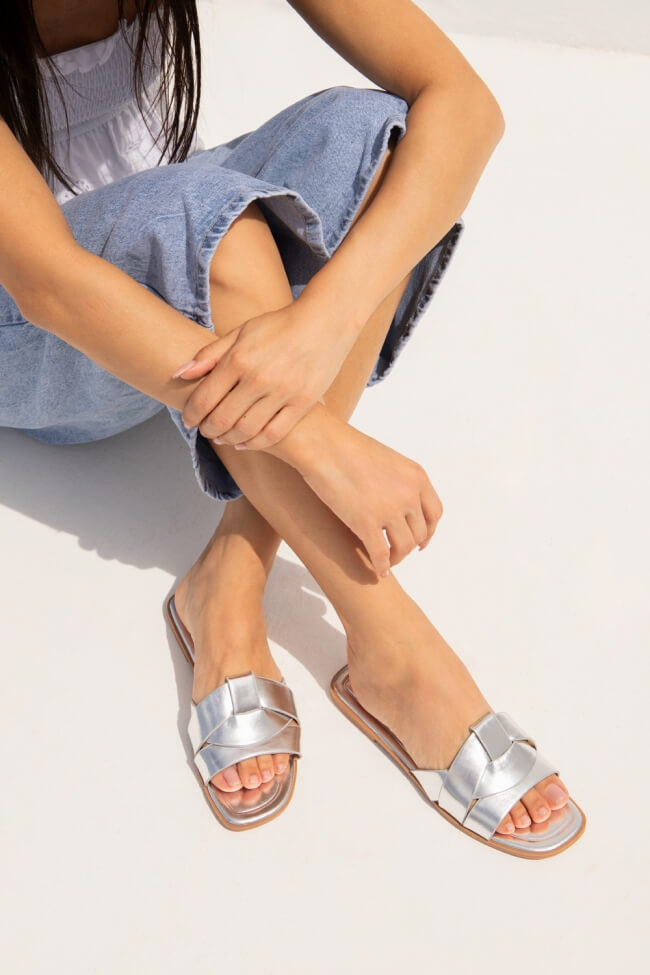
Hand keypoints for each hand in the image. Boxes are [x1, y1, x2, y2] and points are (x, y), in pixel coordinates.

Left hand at [173, 301, 357, 448]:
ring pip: (245, 430)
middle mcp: (259, 378)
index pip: (204, 398)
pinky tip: (244, 442)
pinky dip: (254, 443)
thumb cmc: (279, 326)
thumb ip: (209, 354)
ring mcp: (282, 393)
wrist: (325, 322)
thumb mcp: (241, 332)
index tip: (188, 420)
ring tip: (222, 436)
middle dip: (207, 429)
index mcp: (239, 359)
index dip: (191, 415)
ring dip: (228, 438)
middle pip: (222, 419)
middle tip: (204, 430)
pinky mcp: (302, 404)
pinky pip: (273, 433)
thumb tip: (179, 374)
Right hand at [297, 413, 442, 576]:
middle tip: (398, 551)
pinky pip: (381, 555)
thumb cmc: (346, 447)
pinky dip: (382, 567)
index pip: (434, 513)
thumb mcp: (387, 459)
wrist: (323, 444)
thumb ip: (398, 481)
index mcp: (417, 477)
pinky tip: (378, 571)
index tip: (421, 541)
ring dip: (397, 557)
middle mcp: (409, 494)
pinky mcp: (366, 524)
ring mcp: (389, 510)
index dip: (428, 531)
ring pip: (404, 547)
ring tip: (388, 561)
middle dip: (410, 545)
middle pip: (419, 533)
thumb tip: (396, 501)